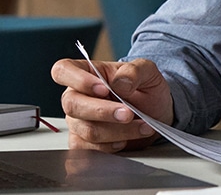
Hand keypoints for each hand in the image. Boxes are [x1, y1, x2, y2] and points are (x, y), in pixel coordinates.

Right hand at [50, 58, 172, 151]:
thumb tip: (120, 83)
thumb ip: (134, 71)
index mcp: (87, 73)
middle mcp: (77, 97)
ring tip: (142, 126)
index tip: (104, 88)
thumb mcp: (148, 71)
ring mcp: (78, 121)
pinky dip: (112, 147)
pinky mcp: (83, 143)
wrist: (157, 113)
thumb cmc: (146, 89)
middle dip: (103, 111)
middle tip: (129, 113)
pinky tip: (126, 140)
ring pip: (86, 130)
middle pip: (72, 105)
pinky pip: (89, 150)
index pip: (63, 70)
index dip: (78, 80)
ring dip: (118, 131)